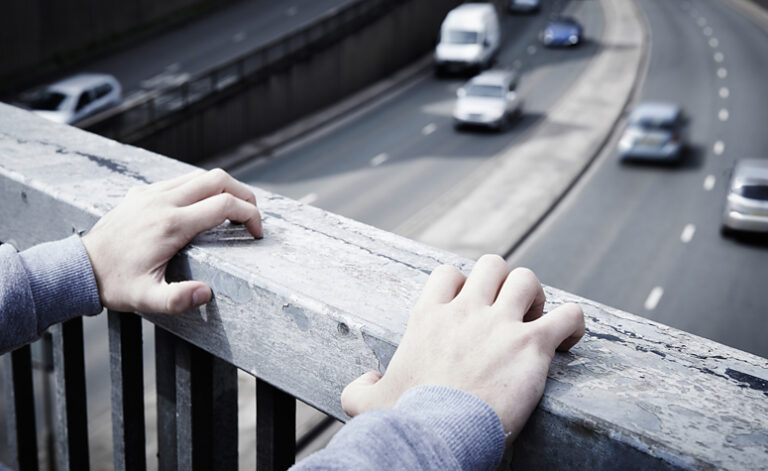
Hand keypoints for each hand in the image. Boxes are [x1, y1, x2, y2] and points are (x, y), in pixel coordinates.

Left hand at [81, 168, 261, 313]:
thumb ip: (178, 299)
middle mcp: (164, 201)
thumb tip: (207, 292)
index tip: (257, 232)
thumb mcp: (147, 299)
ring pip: (200, 176)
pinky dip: (201, 189)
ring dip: (223, 190)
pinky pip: (181, 180)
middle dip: (244, 195)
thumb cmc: (116, 284)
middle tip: (253, 217)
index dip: (250, 215)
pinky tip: (202, 210)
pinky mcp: (142, 192)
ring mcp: (152, 193)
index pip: (225, 205)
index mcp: (172, 225)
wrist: (79, 268)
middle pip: (218, 180)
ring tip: (232, 212)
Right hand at [341, 254, 583, 440]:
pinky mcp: (531, 344)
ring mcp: (500, 324)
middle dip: (504, 282)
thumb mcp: (367, 402)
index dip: (464, 285)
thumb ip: (360, 387)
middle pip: (492, 265)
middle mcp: (465, 311)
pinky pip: (568, 315)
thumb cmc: (405, 419)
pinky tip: (569, 340)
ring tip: (537, 321)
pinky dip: (574, 324)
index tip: (471, 307)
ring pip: (528, 280)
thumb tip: (365, 380)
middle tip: (509, 311)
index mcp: (429, 317)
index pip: (450, 274)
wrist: (438, 434)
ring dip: (537, 297)